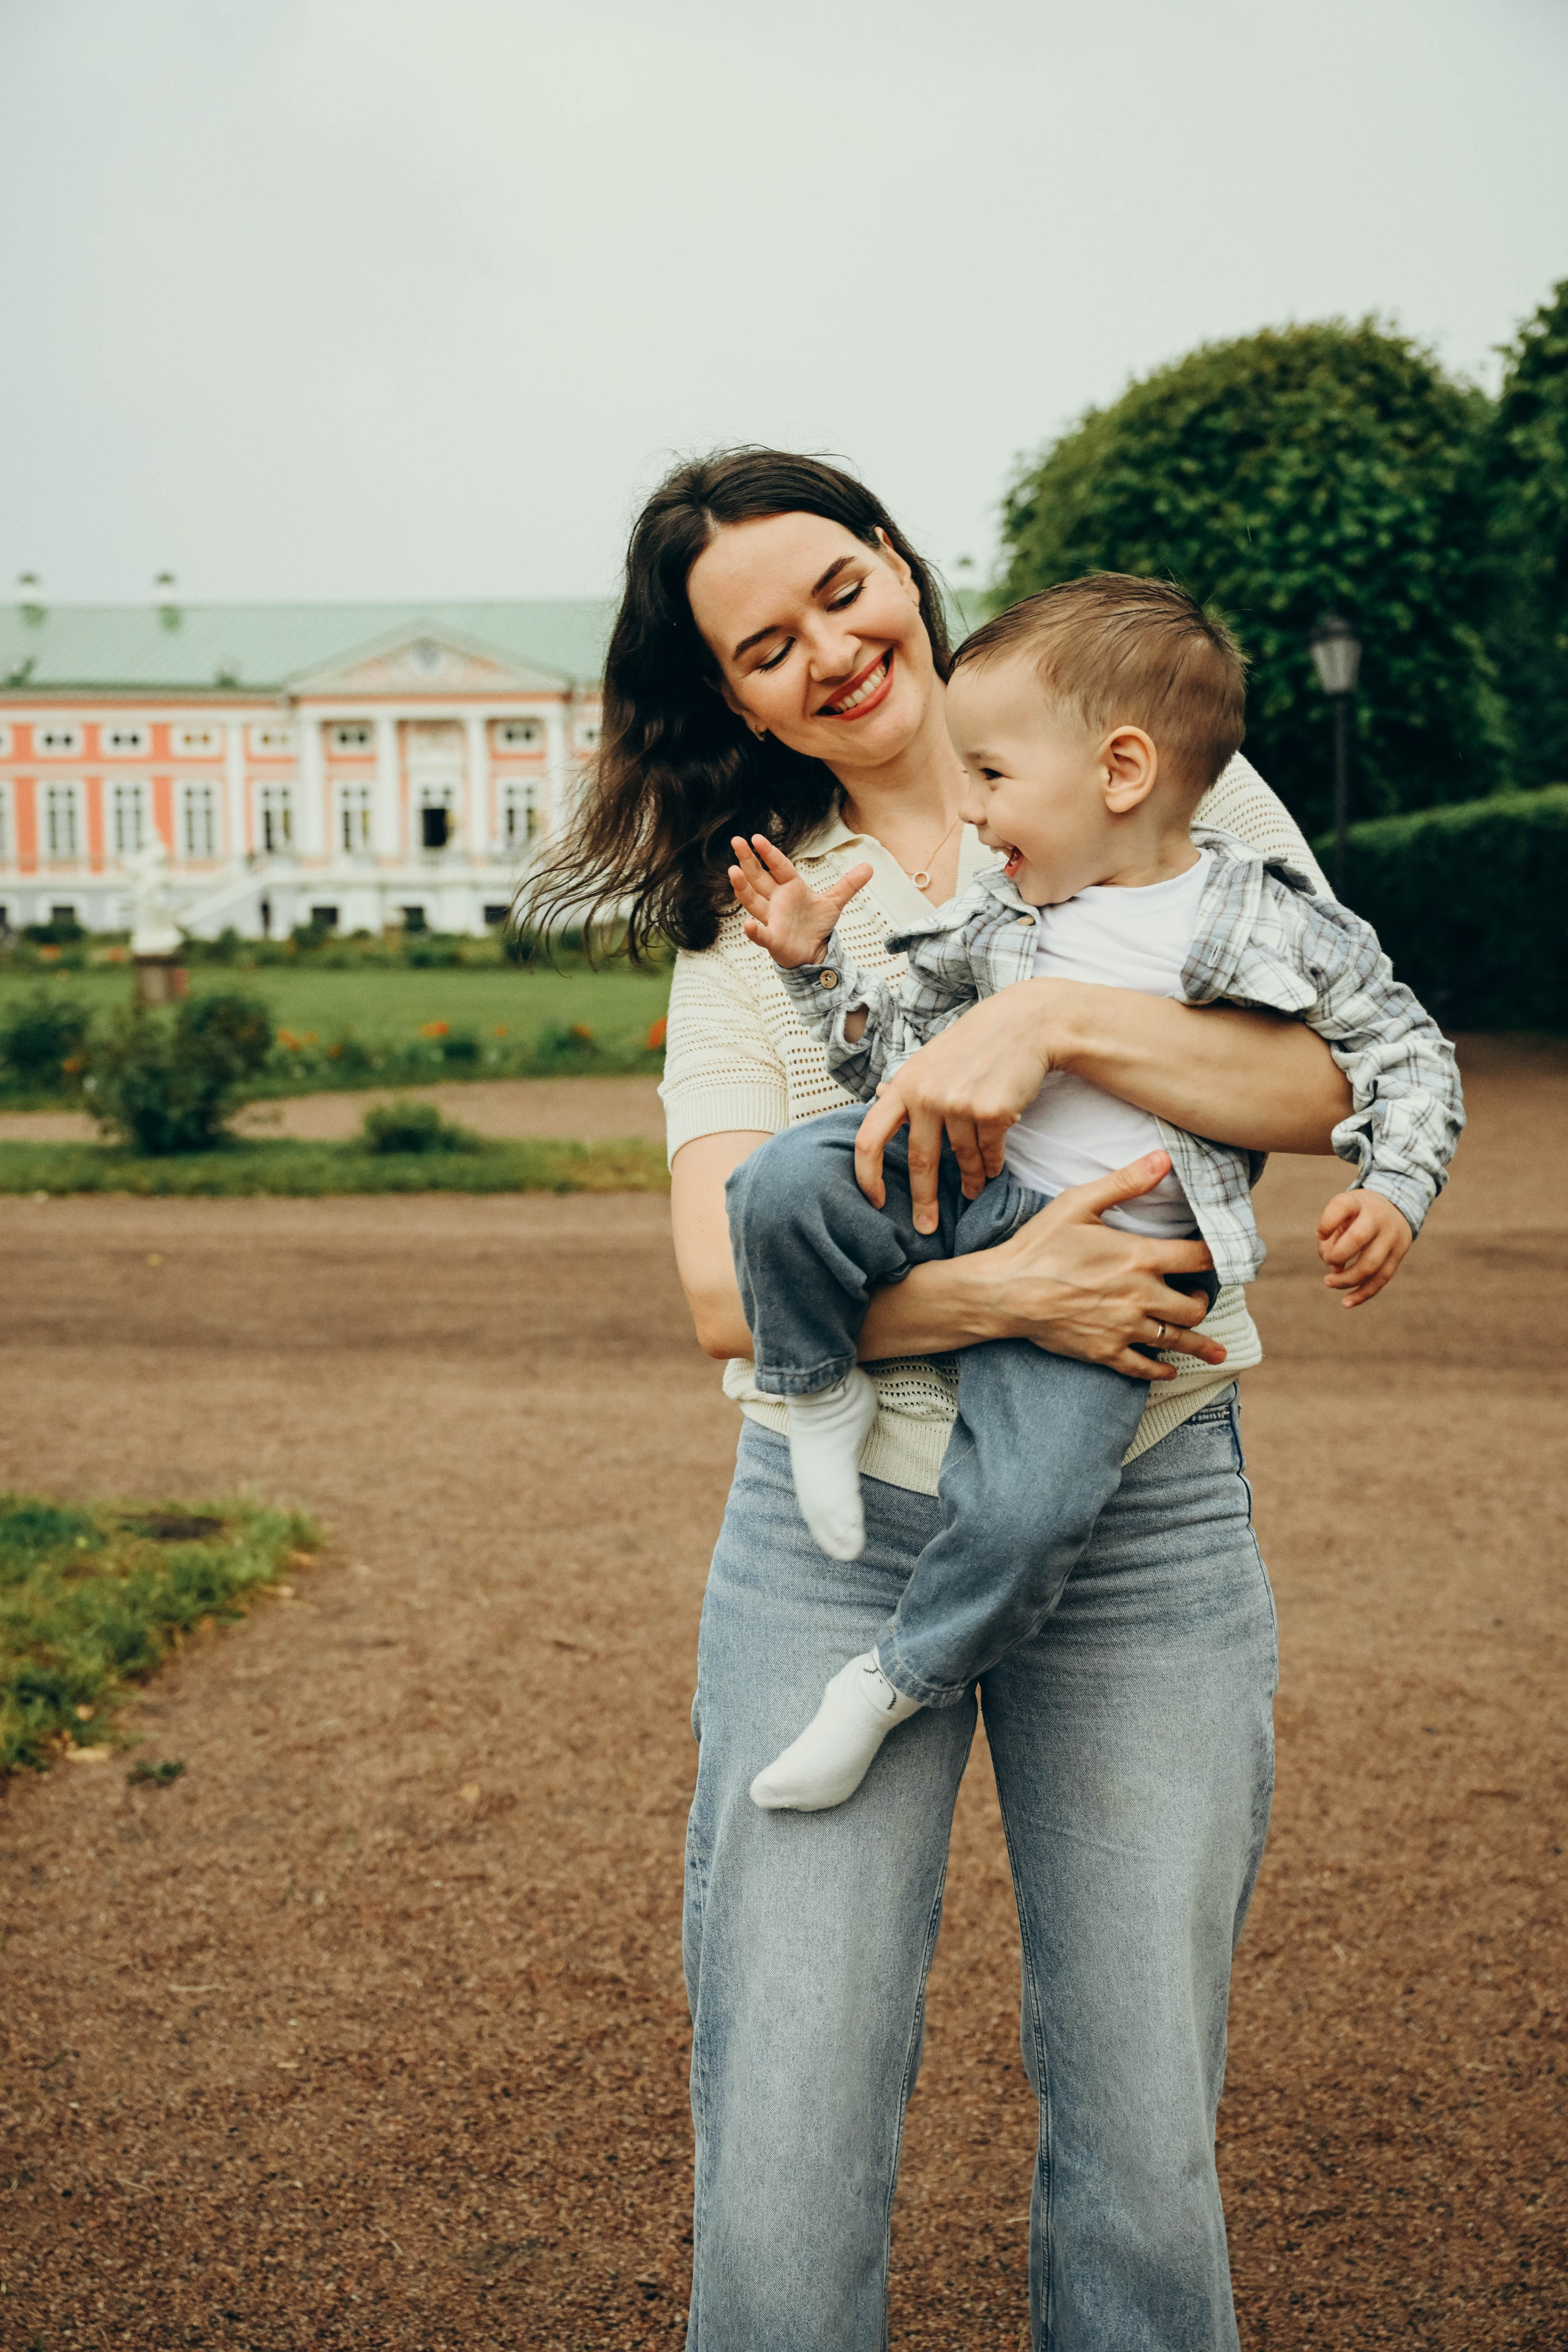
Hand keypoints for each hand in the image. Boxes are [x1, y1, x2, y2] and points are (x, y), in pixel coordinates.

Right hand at [729, 834, 872, 969]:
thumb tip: (870, 866)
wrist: (814, 951)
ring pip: (753, 901)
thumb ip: (848, 884)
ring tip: (733, 871)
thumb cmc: (816, 925)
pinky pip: (761, 935)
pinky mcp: (773, 939)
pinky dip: (754, 931)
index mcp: (790, 887)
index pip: (778, 866)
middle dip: (747, 861)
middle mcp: (776, 901)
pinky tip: (748, 925)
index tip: (756, 838)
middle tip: (736, 841)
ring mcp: (772, 919)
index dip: (768, 853)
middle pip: (759, 878)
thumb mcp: (834, 902)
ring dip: (743, 888)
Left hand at [854, 980, 1080, 1230]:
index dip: (867, 1176)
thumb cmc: (973, 1045)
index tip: (875, 1201)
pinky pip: (989, 1153)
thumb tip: (877, 1100)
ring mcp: (959, 1104)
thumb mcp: (929, 1059)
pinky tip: (994, 1169)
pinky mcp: (992, 1112)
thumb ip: (905, 1085)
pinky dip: (992, 1165)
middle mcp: (926, 1096)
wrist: (1023, 1025)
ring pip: (962, 1159)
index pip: (869, 1138)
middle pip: (919, 1162)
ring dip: (970, 1180)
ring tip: (974, 1190)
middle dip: (923, 1201)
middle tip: (926, 1227)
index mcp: (903, 1085)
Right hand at [975, 1154, 1226, 1380]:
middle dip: (1202, 1300)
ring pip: (1177, 1340)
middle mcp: (1140, 1296)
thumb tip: (1164, 1158)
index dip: (1218, 1256)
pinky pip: (1144, 1368)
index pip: (1199, 1258)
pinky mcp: (1105, 1351)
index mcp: (1139, 1257)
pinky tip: (1170, 1370)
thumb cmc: (1040, 1244)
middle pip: (1194, 1306)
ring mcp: (1124, 1327)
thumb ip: (1125, 1182)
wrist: (1005, 1292)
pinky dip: (1161, 1370)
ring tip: (1216, 1353)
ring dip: (1199, 1345)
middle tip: (1197, 1295)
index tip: (1223, 1257)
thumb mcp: (1079, 1202)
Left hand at [1317, 1188, 1412, 1306]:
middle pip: (1358, 1238)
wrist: (1396, 1205)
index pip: (1341, 1207)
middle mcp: (1378, 1217)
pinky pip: (1381, 1278)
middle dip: (1337, 1255)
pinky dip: (1363, 1293)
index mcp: (1358, 1202)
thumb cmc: (1357, 1213)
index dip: (1326, 1223)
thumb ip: (1331, 1238)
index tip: (1320, 1234)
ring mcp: (1391, 1237)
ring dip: (1347, 1279)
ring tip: (1329, 1282)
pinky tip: (1346, 1302)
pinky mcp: (1399, 1254)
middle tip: (1327, 1262)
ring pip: (1371, 1265)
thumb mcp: (1342, 1214)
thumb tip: (1335, 1270)